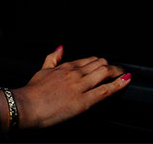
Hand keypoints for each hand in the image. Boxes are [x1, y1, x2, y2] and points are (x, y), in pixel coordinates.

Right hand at [4, 46, 130, 129]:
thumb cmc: (33, 91)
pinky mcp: (84, 101)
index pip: (89, 60)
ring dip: (116, 72)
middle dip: (111, 66)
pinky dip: (118, 84)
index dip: (100, 62)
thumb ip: (53, 58)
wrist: (27, 105)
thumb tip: (61, 47)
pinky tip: (126, 80)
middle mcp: (75, 74)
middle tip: (117, 70)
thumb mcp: (42, 70)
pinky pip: (105, 90)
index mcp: (66, 67)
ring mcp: (80, 86)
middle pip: (99, 64)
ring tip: (123, 74)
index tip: (105, 65)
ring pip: (104, 73)